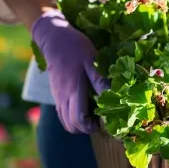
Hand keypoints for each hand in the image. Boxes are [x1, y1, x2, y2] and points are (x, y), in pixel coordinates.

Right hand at [32, 9, 108, 133]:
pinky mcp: (56, 94)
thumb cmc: (75, 47)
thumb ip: (100, 80)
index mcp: (73, 91)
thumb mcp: (92, 60)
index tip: (104, 121)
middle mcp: (63, 98)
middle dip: (86, 128)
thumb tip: (114, 97)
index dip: (92, 127)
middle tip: (100, 120)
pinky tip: (83, 106)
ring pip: (65, 122)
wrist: (54, 39)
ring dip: (78, 124)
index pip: (79, 120)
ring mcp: (57, 97)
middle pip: (71, 126)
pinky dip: (72, 117)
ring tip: (93, 114)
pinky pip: (62, 113)